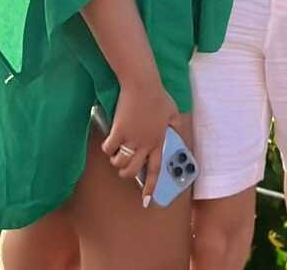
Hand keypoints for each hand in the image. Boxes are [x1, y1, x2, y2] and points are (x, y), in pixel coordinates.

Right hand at [99, 75, 178, 207]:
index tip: (146, 201)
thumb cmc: (158, 95)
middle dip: (126, 172)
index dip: (151, 186)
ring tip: (117, 152)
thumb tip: (178, 130)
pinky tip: (109, 140)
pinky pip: (109, 149)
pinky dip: (107, 148)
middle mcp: (146, 144)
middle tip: (123, 164)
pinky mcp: (119, 132)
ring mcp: (132, 139)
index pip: (156, 169)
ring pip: (120, 163)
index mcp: (160, 141)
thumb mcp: (172, 111)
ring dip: (116, 161)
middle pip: (133, 171)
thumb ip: (175, 124)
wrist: (143, 84)